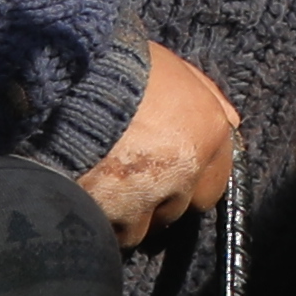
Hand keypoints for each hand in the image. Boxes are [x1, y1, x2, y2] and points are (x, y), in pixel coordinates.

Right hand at [79, 45, 240, 244]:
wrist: (65, 82)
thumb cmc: (114, 63)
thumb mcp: (169, 66)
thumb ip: (202, 97)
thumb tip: (230, 121)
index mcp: (207, 129)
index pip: (218, 177)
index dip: (190, 177)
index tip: (168, 171)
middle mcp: (186, 168)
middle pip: (183, 206)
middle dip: (162, 199)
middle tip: (132, 179)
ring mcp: (150, 196)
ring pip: (146, 226)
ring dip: (128, 212)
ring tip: (100, 183)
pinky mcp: (115, 215)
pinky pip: (114, 233)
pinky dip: (102, 221)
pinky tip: (85, 195)